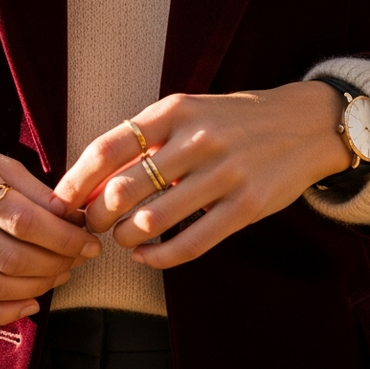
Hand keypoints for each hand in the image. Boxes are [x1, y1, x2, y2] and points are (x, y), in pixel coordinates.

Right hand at [0, 118, 101, 324]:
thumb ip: (35, 190)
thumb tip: (75, 219)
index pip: (24, 220)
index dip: (64, 237)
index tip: (91, 242)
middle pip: (10, 257)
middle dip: (56, 264)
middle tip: (81, 259)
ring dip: (35, 288)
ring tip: (61, 275)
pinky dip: (0, 313)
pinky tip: (30, 304)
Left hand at [51, 83, 350, 269]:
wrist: (308, 123)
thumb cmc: (238, 119)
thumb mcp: (194, 110)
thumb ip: (149, 138)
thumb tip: (92, 180)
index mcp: (178, 110)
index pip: (107, 149)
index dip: (75, 182)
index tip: (61, 203)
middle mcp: (199, 139)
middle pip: (121, 191)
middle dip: (97, 218)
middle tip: (94, 227)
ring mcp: (226, 173)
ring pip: (151, 221)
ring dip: (126, 239)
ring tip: (127, 238)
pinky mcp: (248, 206)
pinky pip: (190, 244)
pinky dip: (159, 257)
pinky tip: (150, 255)